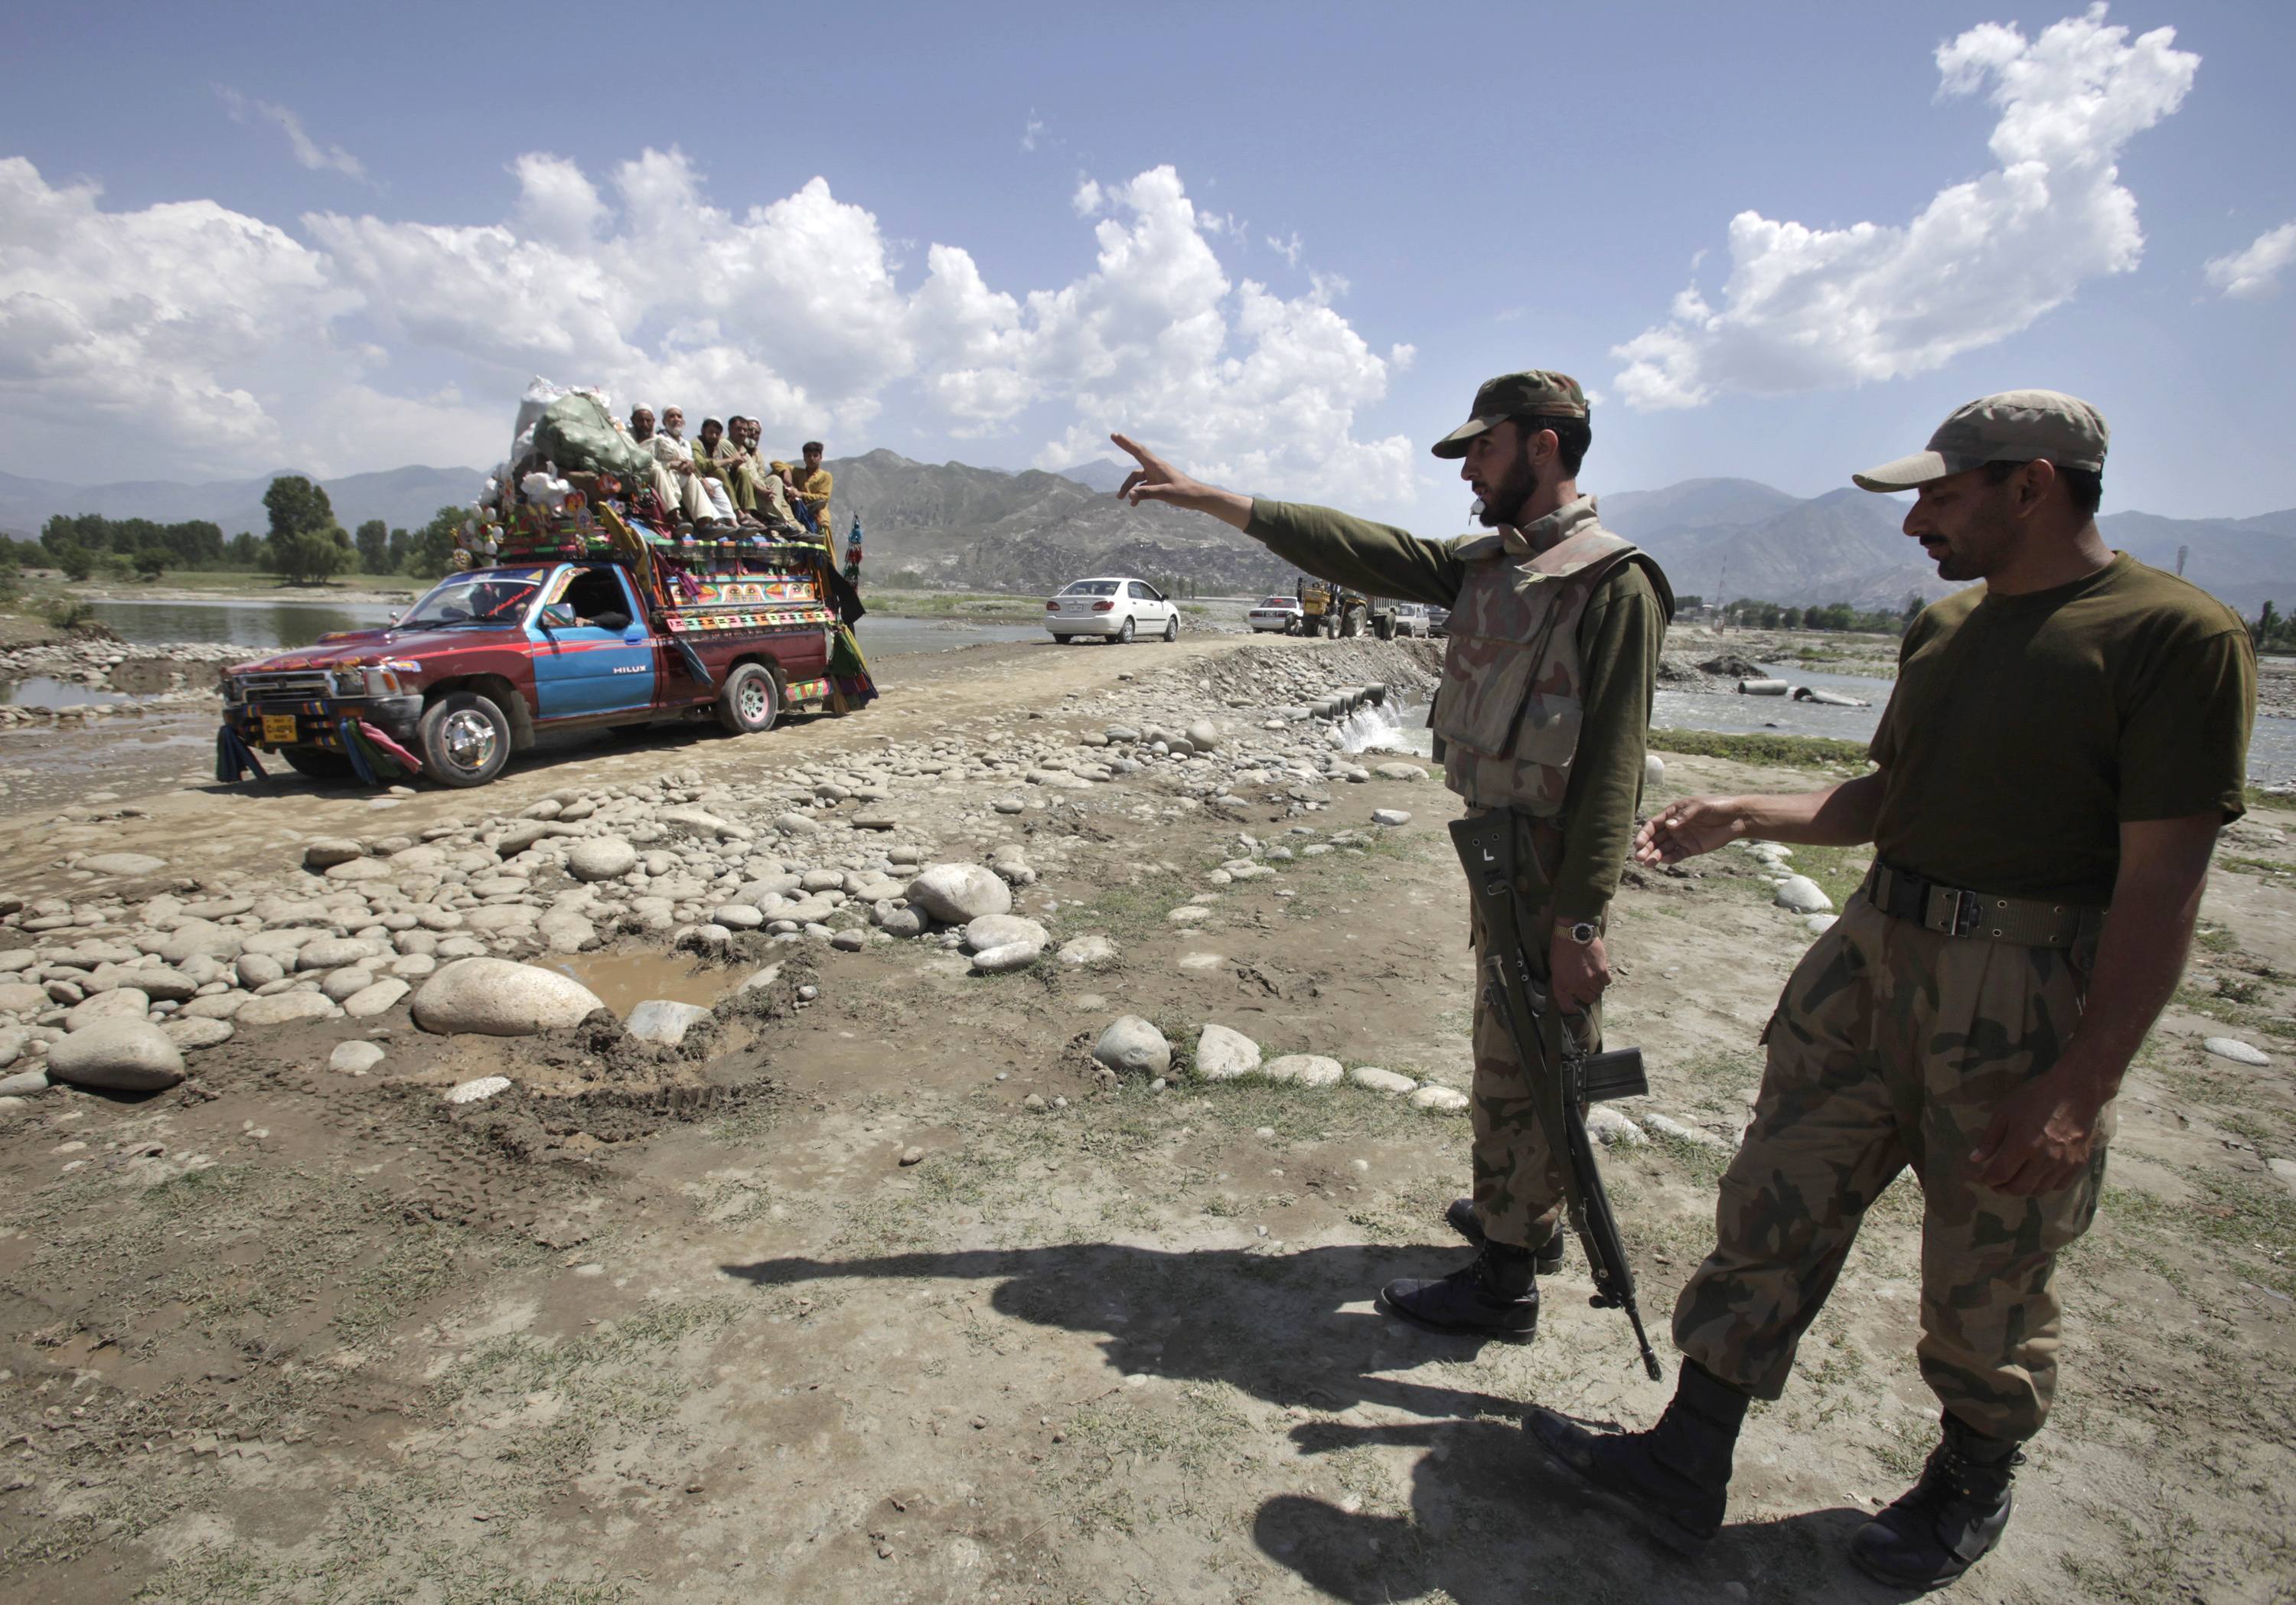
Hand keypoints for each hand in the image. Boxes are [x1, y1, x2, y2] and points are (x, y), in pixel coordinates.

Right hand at [1109, 433, 1253, 527]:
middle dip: (1126, 477)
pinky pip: (1144, 486)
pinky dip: (1138, 493)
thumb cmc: (1185, 493)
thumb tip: (1130, 495)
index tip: (1114, 435)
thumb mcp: (1165, 493)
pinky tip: (1135, 504)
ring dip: (1130, 489)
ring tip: (1122, 500)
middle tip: (1116, 480)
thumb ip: (1147, 493)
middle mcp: (1155, 468)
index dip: (1125, 443)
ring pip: (1138, 480)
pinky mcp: (1160, 484)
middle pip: (1135, 471)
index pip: (1138, 451)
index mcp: (1156, 465)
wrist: (1199, 497)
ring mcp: (1157, 476)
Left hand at [1549, 926, 1610, 1013]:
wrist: (1573, 932)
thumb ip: (1561, 981)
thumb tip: (1569, 991)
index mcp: (1562, 984)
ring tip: (1592, 977)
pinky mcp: (1602, 970)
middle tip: (1585, 987)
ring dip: (1596, 986)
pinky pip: (1607, 982)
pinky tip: (1600, 973)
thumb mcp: (1555, 967)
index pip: (1567, 1007)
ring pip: (1598, 991)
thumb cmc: (1561, 948)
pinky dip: (1604, 979)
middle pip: (1587, 999)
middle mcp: (1576, 984)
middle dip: (1586, 995)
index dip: (1571, 1009)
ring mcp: (1590, 978)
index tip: (1574, 1008)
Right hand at [1635, 796, 1744, 864]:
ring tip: (1648, 864)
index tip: (1639, 843)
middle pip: (1656, 839)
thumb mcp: (1700, 807)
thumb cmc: (1717, 806)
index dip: (1645, 834)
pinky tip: (1664, 861)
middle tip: (1638, 858)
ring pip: (1664, 848)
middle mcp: (1674, 827)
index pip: (1654, 825)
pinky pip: (1677, 854)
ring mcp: (1682, 838)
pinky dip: (1669, 859)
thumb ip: (1684, 816)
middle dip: (1646, 848)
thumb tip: (1669, 825)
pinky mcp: (1691, 848)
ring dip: (1655, 856)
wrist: (1737, 818)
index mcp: (1673, 813)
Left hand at [1968, 1063, 2107, 1194]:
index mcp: (2022, 1144)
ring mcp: (2064, 1163)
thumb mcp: (2005, 1112)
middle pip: (2019, 1188)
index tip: (1982, 1178)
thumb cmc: (2035, 1097)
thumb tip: (1975, 1160)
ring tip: (2015, 1181)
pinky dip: (2045, 1186)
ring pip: (2039, 1190)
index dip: (1988, 1180)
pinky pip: (2060, 1185)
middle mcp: (2044, 1159)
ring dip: (2024, 1189)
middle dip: (2003, 1189)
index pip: (2000, 1174)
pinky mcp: (2079, 1163)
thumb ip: (1990, 1139)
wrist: (2075, 1090)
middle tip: (1996, 1184)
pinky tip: (2038, 1178)